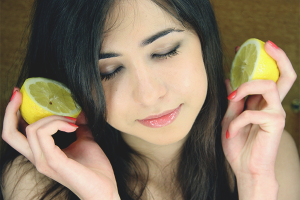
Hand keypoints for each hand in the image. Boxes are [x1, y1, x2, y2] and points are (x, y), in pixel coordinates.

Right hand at [2, 89, 119, 199]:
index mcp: (42, 153)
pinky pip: (44, 134)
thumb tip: (80, 111)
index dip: (13, 114)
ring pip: (31, 129)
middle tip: (20, 93)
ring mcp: (43, 161)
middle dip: (11, 110)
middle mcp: (37, 158)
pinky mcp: (53, 162)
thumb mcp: (85, 140)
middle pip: (9, 134)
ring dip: (52, 117)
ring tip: (71, 120)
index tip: (20, 95)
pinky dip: (57, 123)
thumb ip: (79, 127)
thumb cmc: (95, 168)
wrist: (104, 188)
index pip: (17, 134)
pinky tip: (73, 126)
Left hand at [221, 41, 295, 198]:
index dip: (261, 61)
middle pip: (285, 76)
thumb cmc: (238, 145)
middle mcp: (273, 105)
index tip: (242, 49)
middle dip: (279, 57)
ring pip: (269, 85)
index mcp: (262, 103)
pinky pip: (253, 113)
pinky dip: (237, 122)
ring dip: (246, 87)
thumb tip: (228, 79)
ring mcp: (276, 114)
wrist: (245, 169)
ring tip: (232, 96)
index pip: (268, 77)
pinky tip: (230, 133)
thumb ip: (233, 100)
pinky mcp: (275, 124)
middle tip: (266, 45)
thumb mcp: (230, 118)